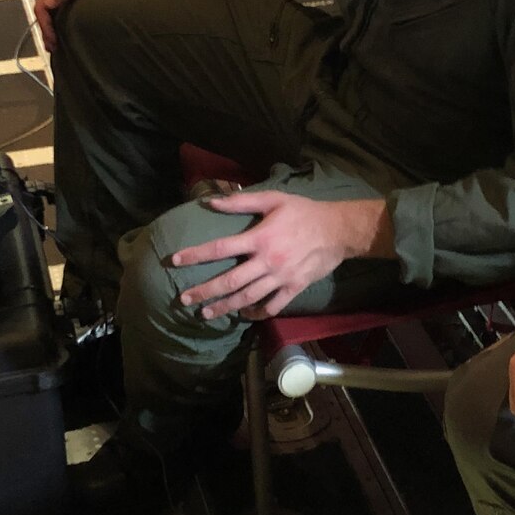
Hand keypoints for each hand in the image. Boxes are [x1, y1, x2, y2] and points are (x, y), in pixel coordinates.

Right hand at [34, 0, 136, 50]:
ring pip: (49, 13)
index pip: (41, 6)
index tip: (53, 40)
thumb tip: (47, 6)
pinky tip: (62, 34)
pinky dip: (57, 24)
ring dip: (50, 29)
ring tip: (55, 46)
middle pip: (43, 12)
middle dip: (46, 30)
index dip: (45, 25)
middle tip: (53, 48)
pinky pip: (59, 11)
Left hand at [169, 193, 387, 320]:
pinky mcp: (294, 287)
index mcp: (259, 237)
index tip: (175, 262)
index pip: (220, 248)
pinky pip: (272, 306)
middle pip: (230, 281)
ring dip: (225, 307)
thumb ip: (241, 201)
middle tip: (184, 300)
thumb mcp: (274, 199)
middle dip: (205, 292)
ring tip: (206, 314)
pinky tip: (244, 315)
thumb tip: (211, 202)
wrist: (339, 230)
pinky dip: (256, 313)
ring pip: (248, 298)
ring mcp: (281, 277)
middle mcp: (267, 261)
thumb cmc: (304, 211)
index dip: (195, 255)